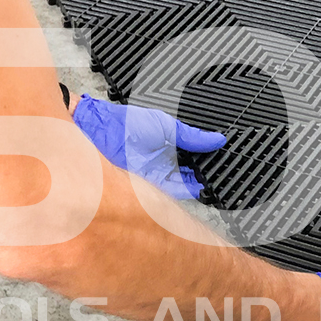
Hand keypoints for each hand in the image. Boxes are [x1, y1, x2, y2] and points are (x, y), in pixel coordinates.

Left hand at [72, 94, 225, 198]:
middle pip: (188, 179)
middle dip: (203, 180)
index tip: (221, 165)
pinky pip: (169, 197)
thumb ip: (191, 136)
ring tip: (210, 183)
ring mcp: (153, 181)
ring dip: (195, 189)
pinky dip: (183, 194)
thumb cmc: (125, 123)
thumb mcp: (167, 126)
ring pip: (181, 190)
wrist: (100, 130)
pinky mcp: (146, 190)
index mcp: (166, 151)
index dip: (205, 166)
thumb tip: (217, 139)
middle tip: (220, 177)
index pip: (190, 164)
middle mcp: (160, 168)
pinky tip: (196, 189)